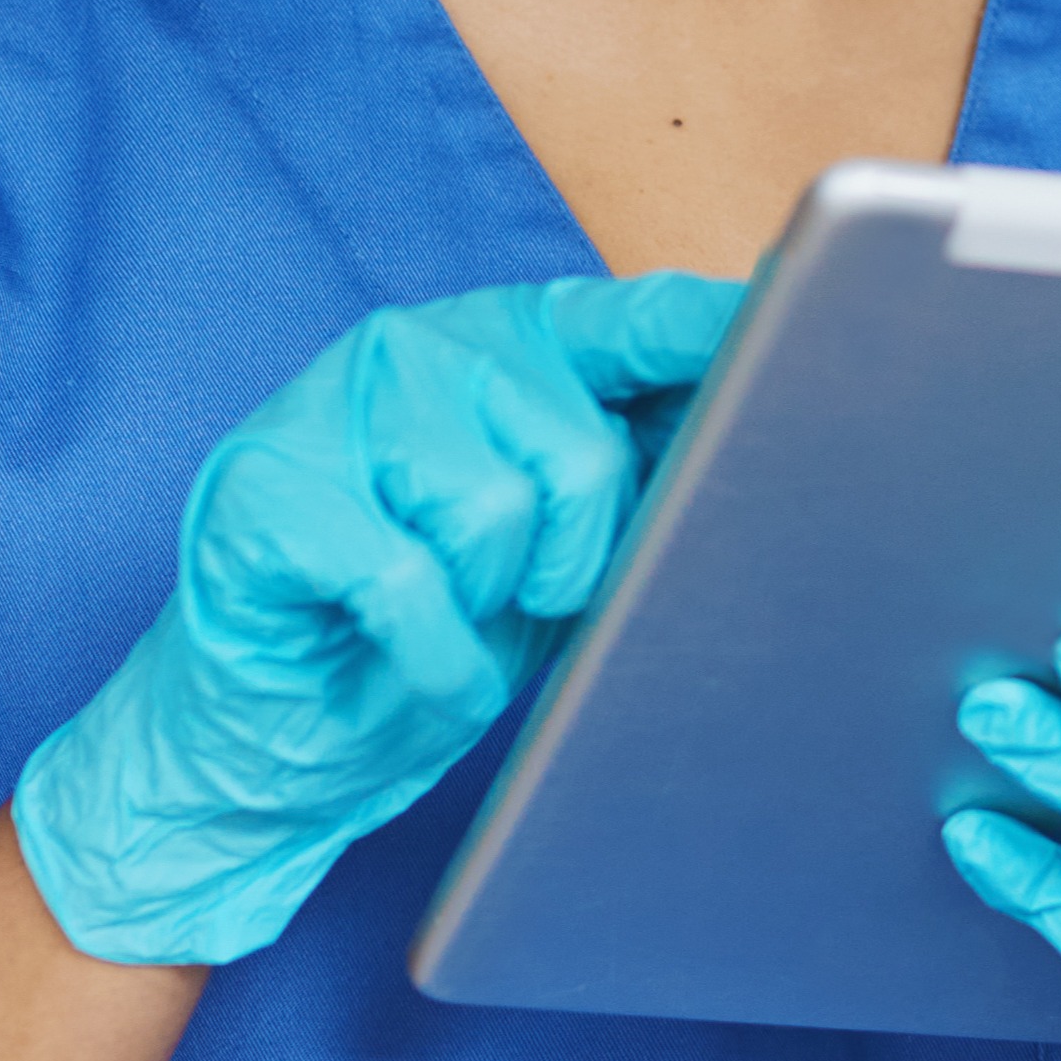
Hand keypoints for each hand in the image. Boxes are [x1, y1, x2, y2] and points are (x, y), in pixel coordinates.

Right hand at [11, 271, 741, 965]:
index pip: (635, 318)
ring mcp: (332, 409)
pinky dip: (425, 655)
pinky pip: (403, 577)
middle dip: (578, 558)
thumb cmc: (429, 635)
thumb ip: (645, 478)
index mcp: (506, 346)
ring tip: (445, 616)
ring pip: (495, 511)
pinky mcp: (265, 491)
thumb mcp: (563, 556)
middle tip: (516, 597)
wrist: (266, 742)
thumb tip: (768, 441)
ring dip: (488, 606)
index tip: (795, 320)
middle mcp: (421, 350)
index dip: (717, 332)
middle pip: (583, 447)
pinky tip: (400, 662)